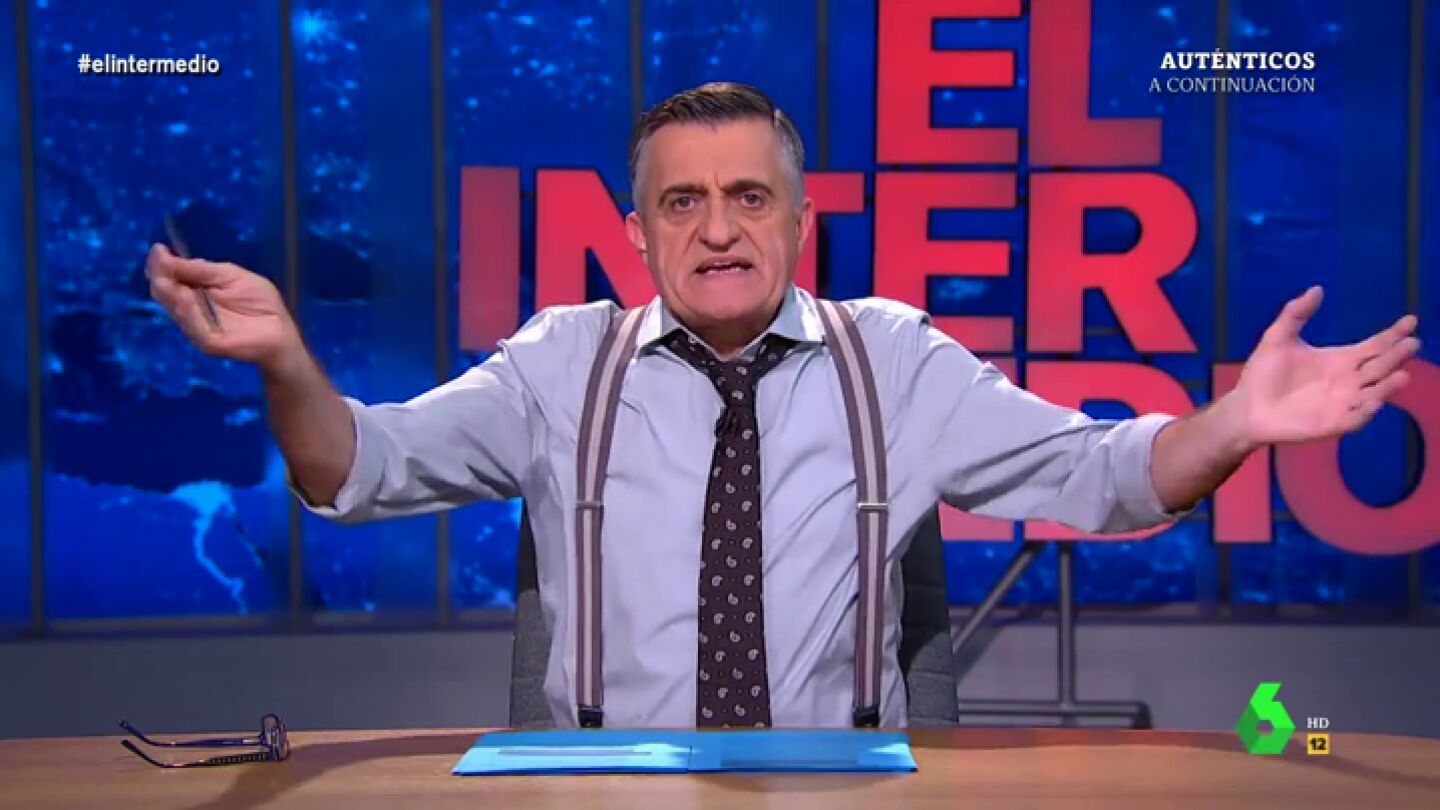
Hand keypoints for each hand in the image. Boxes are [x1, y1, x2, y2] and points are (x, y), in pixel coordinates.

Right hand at [145, 243, 304, 372]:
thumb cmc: (259, 301)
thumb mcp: (230, 275)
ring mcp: (197, 327)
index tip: (158, 249)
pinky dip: (189, 310)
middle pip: (165, 292)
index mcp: (194, 290)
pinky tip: (185, 296)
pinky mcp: (208, 342)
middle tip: (160, 261)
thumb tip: (163, 254)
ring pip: (175, 308)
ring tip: (165, 276)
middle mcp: (190, 309)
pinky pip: (193, 326)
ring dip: (170, 292)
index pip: (169, 277)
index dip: (161, 264)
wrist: (281, 329)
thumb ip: (200, 269)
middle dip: (161, 276)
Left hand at [1227, 285, 1419, 446]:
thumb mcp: (1277, 338)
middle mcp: (1349, 380)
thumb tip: (1317, 288)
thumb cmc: (1263, 374)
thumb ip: (1295, 314)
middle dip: (1397, 356)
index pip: (1375, 345)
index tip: (1411, 321)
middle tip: (1411, 343)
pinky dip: (1365, 412)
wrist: (1246, 407)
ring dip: (1388, 386)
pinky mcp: (1333, 423)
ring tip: (1401, 374)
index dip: (1393, 334)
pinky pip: (1355, 418)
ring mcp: (1344, 403)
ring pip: (1375, 393)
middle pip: (1381, 366)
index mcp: (1340, 359)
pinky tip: (1373, 402)